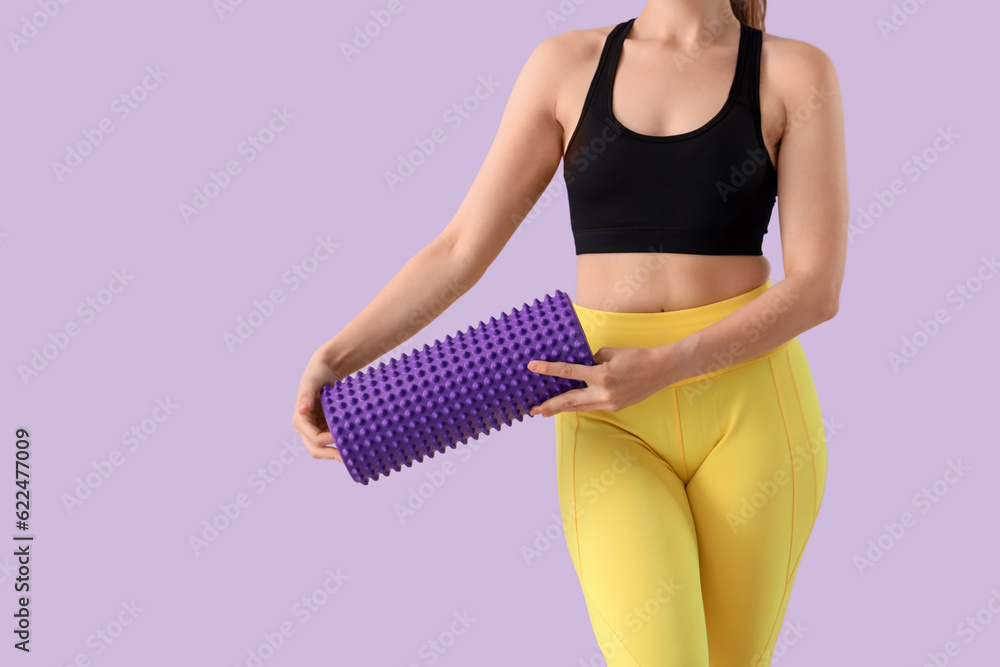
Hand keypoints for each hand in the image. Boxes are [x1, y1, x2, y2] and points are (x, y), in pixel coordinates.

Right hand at [292, 351, 345, 460]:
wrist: (325, 370)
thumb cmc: (317, 374)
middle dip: (331, 454)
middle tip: (348, 458)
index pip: (314, 438)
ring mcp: (315, 429)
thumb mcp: (311, 382)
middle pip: (315, 449)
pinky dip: (341, 444)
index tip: (344, 437)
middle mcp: (305, 428)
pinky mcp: (324, 427)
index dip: (328, 441)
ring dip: (336, 452)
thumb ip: (306, 395)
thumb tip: (302, 409)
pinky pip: (331, 441)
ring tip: (354, 454)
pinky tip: (354, 445)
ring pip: (324, 448)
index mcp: (300, 419)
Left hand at [526, 346, 672, 416]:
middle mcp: (604, 392)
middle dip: (549, 406)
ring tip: (545, 411)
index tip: (532, 367)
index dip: (548, 369)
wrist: (662, 369)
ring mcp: (610, 403)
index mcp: (601, 375)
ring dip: (561, 409)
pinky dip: (579, 405)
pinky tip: (569, 406)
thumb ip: (590, 360)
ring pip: (579, 408)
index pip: (568, 371)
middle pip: (569, 401)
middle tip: (533, 410)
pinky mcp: (615, 407)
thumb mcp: (609, 352)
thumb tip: (577, 367)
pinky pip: (592, 406)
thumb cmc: (637, 356)